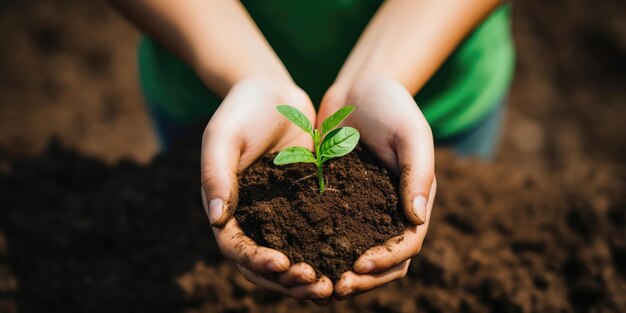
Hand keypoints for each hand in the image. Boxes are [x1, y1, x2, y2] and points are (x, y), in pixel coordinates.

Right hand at [201, 77, 332, 300]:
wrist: (274, 91)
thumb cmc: (242, 108)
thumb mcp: (223, 134)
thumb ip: (215, 173)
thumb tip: (217, 218)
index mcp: (224, 206)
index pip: (235, 246)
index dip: (256, 261)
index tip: (283, 264)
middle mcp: (250, 218)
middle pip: (263, 264)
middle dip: (288, 281)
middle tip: (318, 287)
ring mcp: (277, 215)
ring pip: (289, 258)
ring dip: (306, 278)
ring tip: (333, 287)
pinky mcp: (302, 207)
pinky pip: (312, 238)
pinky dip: (325, 254)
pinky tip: (348, 262)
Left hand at [318, 77, 436, 298]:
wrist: (359, 88)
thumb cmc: (391, 104)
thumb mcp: (411, 131)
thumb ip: (417, 171)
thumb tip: (417, 218)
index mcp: (414, 200)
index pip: (407, 244)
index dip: (387, 260)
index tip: (360, 264)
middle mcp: (391, 213)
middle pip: (384, 263)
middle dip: (364, 280)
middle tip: (335, 287)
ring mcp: (365, 212)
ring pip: (358, 257)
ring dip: (342, 274)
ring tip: (315, 283)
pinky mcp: (339, 205)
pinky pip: (332, 236)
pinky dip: (320, 253)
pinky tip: (297, 259)